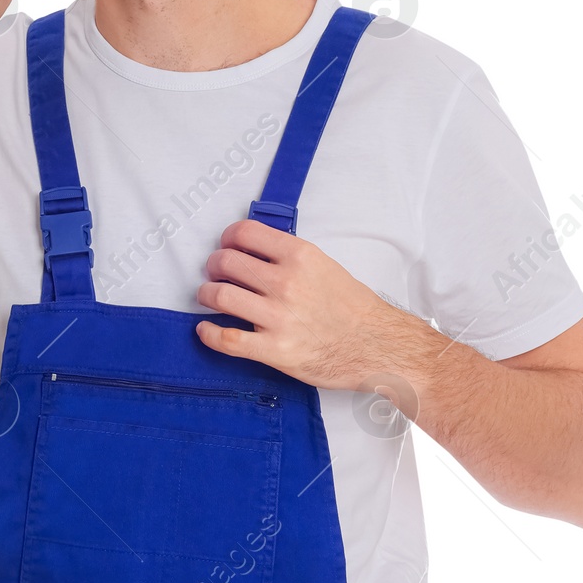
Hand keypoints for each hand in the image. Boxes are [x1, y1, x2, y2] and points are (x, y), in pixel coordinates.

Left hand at [193, 218, 419, 393]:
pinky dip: (209, 333)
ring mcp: (278, 317)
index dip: (228, 237)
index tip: (226, 244)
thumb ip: (290, 257)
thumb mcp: (325, 266)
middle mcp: (286, 283)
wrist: (376, 346)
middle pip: (226, 262)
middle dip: (214, 265)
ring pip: (219, 296)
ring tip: (209, 297)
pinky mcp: (274, 350)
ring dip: (206, 294)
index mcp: (300, 256)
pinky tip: (206, 329)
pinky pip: (226, 338)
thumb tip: (255, 252)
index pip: (246, 232)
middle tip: (215, 272)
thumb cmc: (354, 309)